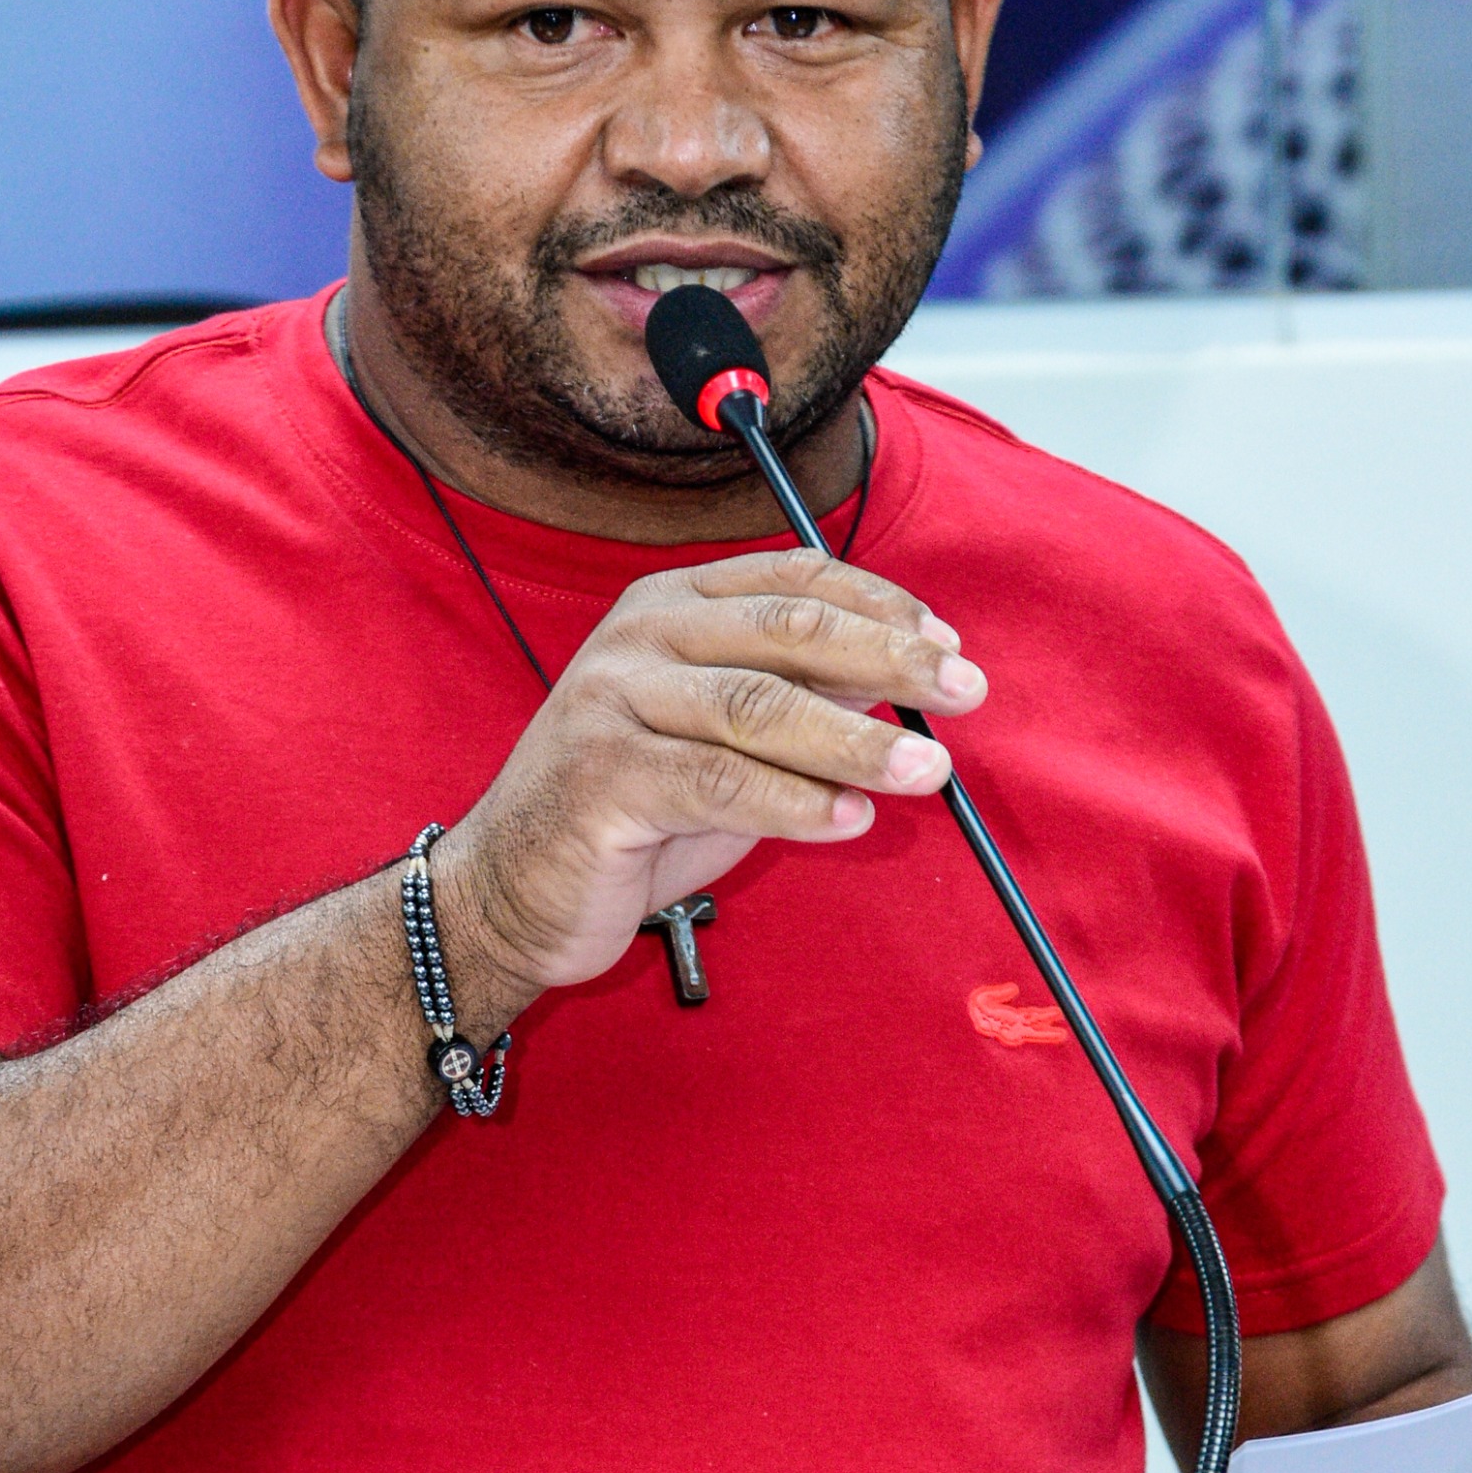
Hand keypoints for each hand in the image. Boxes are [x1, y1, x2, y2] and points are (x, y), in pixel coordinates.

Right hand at [430, 546, 984, 1011]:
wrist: (508, 892)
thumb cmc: (627, 815)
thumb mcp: (724, 742)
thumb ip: (797, 704)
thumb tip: (901, 682)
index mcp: (669, 606)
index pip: (790, 580)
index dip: (879, 605)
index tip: (947, 642)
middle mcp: (637, 639)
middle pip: (785, 631)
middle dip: (888, 660)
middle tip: (963, 691)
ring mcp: (612, 703)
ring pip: (758, 707)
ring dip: (855, 740)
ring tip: (926, 769)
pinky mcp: (602, 778)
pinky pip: (719, 784)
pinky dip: (795, 803)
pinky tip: (849, 820)